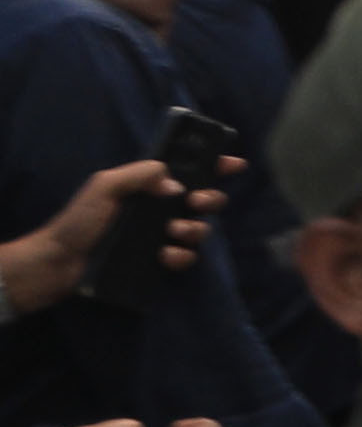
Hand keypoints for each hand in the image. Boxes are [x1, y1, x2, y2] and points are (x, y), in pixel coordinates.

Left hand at [0, 157, 218, 316]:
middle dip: (210, 199)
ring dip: (194, 229)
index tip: (235, 163)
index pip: (187, 171)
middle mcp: (159, 210)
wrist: (60, 262)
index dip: (214, 165)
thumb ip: (138, 174)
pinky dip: (181, 255)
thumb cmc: (78, 221)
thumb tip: (175, 184)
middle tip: (196, 202)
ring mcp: (160, 237)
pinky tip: (165, 255)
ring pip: (199, 229)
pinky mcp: (157, 262)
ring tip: (175, 231)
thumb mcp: (104, 186)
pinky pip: (186, 257)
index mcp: (147, 187)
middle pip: (204, 200)